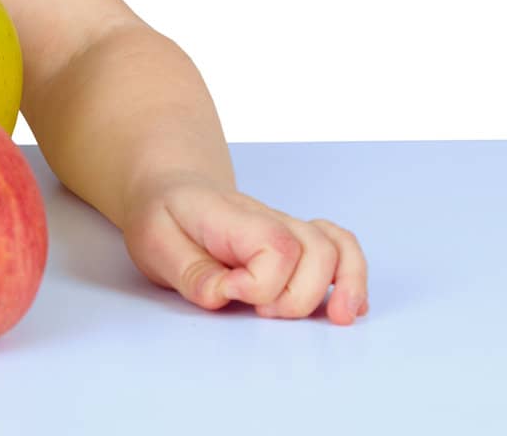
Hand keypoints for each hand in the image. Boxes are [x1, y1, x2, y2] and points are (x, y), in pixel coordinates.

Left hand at [121, 172, 369, 323]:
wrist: (168, 189)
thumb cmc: (162, 217)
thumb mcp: (153, 242)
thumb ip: (190, 272)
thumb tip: (224, 296)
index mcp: (231, 217)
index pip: (274, 247)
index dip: (258, 285)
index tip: (226, 291)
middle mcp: (269, 219)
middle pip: (316, 252)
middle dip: (297, 298)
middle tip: (259, 311)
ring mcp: (287, 228)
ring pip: (337, 248)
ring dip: (345, 286)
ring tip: (335, 318)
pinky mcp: (295, 242)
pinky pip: (341, 247)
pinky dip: (353, 275)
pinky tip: (347, 305)